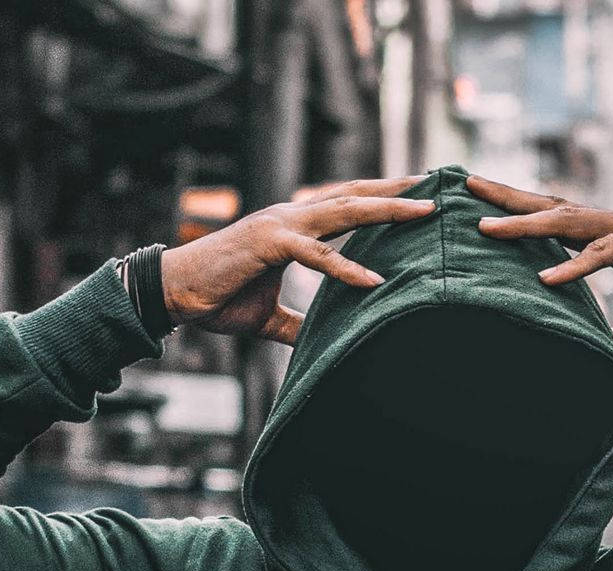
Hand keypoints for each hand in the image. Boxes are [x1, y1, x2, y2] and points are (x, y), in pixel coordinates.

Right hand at [159, 178, 436, 344]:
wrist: (175, 294)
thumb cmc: (219, 299)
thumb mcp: (270, 317)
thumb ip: (300, 324)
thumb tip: (324, 340)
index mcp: (294, 227)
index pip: (347, 204)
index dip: (382, 197)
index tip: (418, 194)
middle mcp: (291, 217)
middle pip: (354, 197)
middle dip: (396, 192)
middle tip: (436, 188)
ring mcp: (280, 226)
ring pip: (342, 212)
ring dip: (384, 211)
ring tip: (422, 213)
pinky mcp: (268, 245)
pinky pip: (315, 255)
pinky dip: (345, 268)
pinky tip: (374, 281)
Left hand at [468, 175, 612, 356]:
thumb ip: (611, 334)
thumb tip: (587, 352)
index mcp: (612, 240)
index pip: (555, 221)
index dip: (518, 214)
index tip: (479, 209)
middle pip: (553, 207)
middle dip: (508, 198)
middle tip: (465, 186)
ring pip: (571, 223)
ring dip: (528, 225)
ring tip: (489, 229)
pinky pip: (606, 253)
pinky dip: (575, 266)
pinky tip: (545, 278)